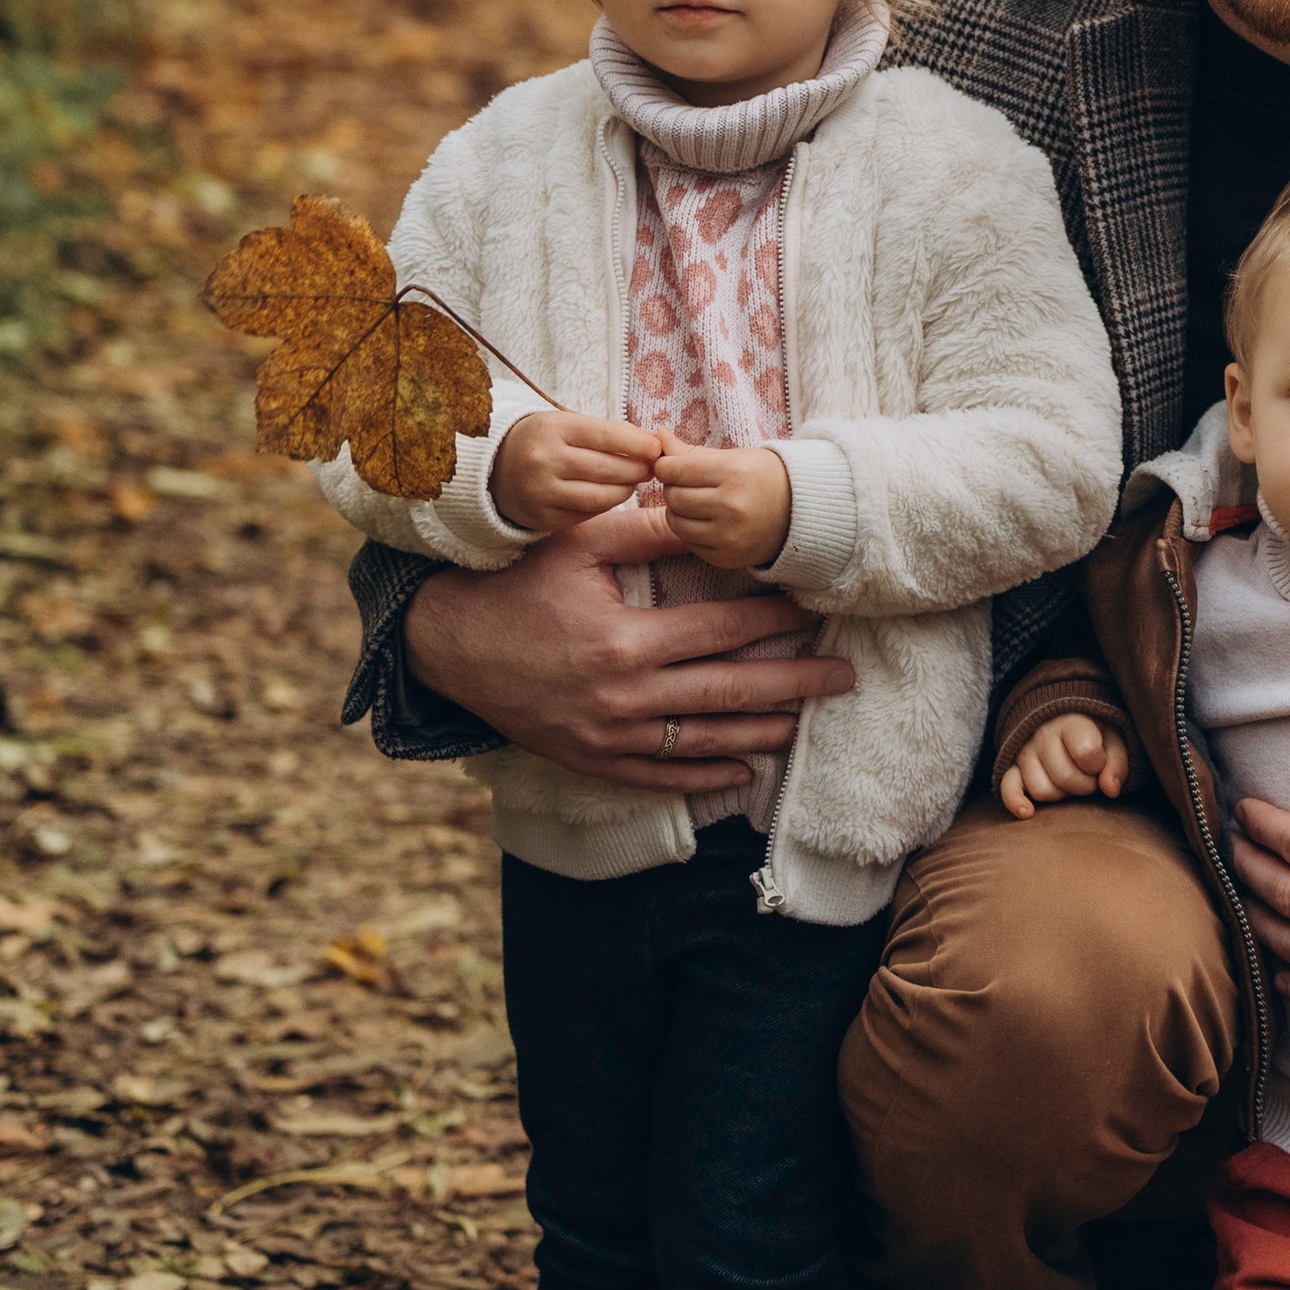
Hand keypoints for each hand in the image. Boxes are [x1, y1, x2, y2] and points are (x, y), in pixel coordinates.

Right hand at [403, 497, 855, 795]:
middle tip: (843, 677)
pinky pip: (658, 778)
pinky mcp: (589, 760)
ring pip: (700, 743)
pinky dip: (703, 778)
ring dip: (759, 733)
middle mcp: (622, 698)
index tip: (813, 610)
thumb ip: (648, 532)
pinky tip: (743, 771)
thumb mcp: (577, 544)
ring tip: (804, 722)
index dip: (773, 621)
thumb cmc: (514, 583)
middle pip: (726, 694)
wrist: (446, 644)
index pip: (720, 632)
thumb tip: (709, 511)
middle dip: (792, 685)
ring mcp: (606, 737)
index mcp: (624, 641)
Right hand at [491, 411, 661, 534]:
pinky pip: (588, 514)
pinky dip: (606, 504)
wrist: (495, 469)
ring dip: (626, 489)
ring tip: (633, 481)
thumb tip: (654, 444)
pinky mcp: (544, 518)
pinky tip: (609, 494)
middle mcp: (544, 461)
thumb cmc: (545, 441)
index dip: (637, 443)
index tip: (657, 448)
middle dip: (637, 469)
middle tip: (651, 468)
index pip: (605, 435)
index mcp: (552, 429)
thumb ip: (608, 433)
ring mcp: (542, 492)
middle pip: (607, 469)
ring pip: (601, 496)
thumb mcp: (567, 425)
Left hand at [654, 438, 792, 571]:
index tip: (670, 465)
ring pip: (676, 523)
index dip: (666, 466)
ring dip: (678, 511)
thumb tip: (658, 436)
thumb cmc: (763, 477)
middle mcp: (732, 506)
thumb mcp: (733, 457)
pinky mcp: (726, 557)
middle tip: (685, 484)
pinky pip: (689, 543)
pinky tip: (707, 521)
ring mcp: (729, 536)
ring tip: (694, 502)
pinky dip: (691, 531)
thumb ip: (691, 451)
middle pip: (674, 497)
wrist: (800, 512)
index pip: (676, 470)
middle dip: (672, 488)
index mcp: (735, 473)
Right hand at [997, 714, 1131, 819]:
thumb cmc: (1093, 734)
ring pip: (1041, 790)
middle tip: (1089, 779)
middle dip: (1084, 786)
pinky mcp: (1011, 768)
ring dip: (1060, 795)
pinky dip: (1015, 802)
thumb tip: (1111, 790)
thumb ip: (1117, 764)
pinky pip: (1007, 788)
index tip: (1100, 762)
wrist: (1062, 718)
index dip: (1099, 764)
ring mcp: (1024, 753)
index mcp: (1070, 723)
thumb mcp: (1114, 740)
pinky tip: (1027, 812)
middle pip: (1064, 777)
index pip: (1086, 752)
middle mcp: (1043, 736)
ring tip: (1069, 783)